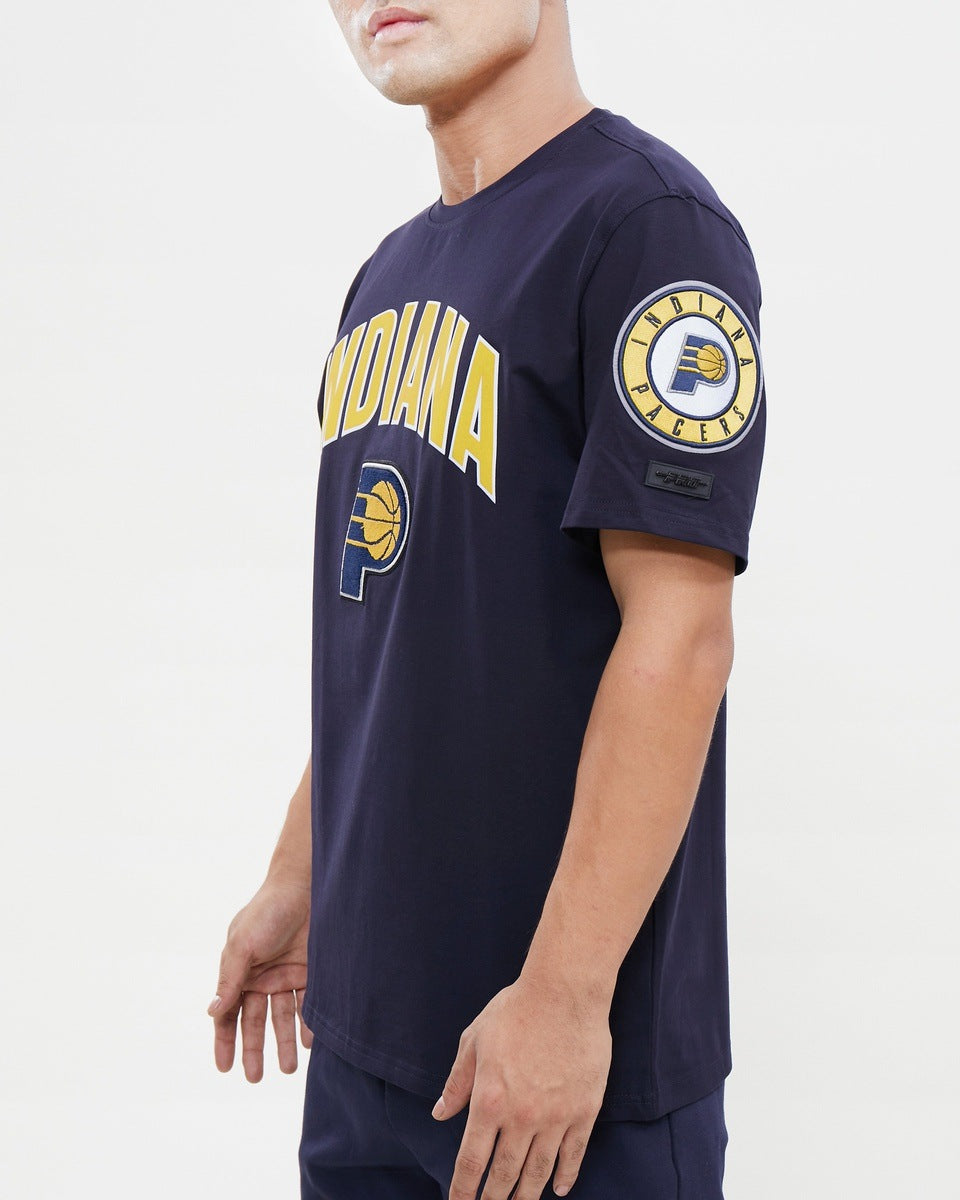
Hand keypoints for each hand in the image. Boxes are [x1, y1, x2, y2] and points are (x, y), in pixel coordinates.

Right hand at [207, 877, 312, 1080]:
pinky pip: (308, 1004)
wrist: (306, 886)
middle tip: (255, 1078)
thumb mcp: (242, 944)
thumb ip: (230, 978)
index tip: (225, 1068)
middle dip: (255, 1049)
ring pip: (283, 1017)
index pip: (228, 1013)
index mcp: (240, 971)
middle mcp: (262, 976)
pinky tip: (310, 1043)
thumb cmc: (268, 911)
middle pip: (255, 1021)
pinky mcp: (311, 971)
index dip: (225, 1040)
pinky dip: (309, 1025)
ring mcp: (287, 974)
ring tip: (288, 1068)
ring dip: (285, 1042)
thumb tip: (212, 1011)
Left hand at [432, 973, 611, 1199]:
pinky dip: (566, 1175)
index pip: (472, 1160)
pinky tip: (559, 1189)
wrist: (565, 991)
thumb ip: (458, 1082)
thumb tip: (441, 1114)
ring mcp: (556, 1116)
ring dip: (526, 1196)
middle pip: (504, 1174)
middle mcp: (521, 1116)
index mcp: (489, 1100)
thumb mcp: (475, 1040)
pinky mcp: (585, 1110)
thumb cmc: (516, 1009)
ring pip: (538, 1171)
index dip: (463, 1189)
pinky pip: (574, 1154)